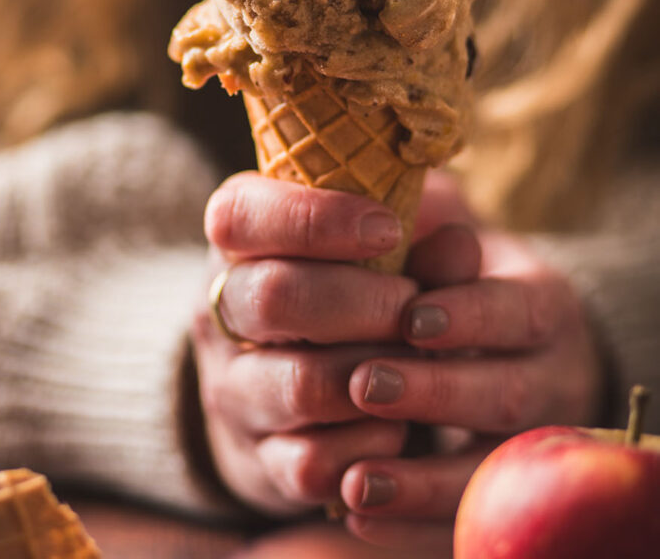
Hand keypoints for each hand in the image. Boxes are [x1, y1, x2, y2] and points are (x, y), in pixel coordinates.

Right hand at [193, 171, 415, 514]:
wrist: (293, 383)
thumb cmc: (346, 285)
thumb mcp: (375, 248)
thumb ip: (420, 241)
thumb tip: (459, 248)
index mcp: (234, 242)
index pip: (240, 216)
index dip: (315, 217)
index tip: (388, 228)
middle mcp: (219, 313)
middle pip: (275, 296)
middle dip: (366, 300)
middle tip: (414, 305)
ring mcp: (234, 392)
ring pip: (301, 384)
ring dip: (377, 371)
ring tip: (413, 360)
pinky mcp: (260, 462)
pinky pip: (315, 462)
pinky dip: (372, 445)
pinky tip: (397, 423)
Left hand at [338, 172, 604, 544]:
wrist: (506, 339)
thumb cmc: (456, 276)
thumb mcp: (453, 241)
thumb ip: (432, 234)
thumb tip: (410, 228)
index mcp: (541, 306)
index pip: (517, 311)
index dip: (468, 316)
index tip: (411, 318)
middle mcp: (550, 377)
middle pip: (506, 395)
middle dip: (434, 394)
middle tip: (364, 384)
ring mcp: (531, 440)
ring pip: (491, 469)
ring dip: (423, 481)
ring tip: (357, 478)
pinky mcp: (501, 489)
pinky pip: (468, 518)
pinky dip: (415, 526)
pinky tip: (358, 513)